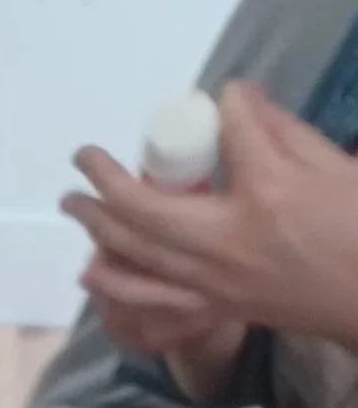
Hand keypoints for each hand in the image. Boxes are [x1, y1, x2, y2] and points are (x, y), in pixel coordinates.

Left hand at [63, 81, 357, 349]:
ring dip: (97, 229)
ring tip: (75, 205)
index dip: (225, 108)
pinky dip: (117, 288)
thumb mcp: (338, 168)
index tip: (222, 97)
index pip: (230, 134)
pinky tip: (91, 275)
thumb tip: (238, 100)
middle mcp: (228, 241)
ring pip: (137, 256)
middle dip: (105, 181)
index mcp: (270, 193)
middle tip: (83, 158)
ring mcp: (215, 282)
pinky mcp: (216, 309)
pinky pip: (152, 303)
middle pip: (145, 208)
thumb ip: (283, 132)